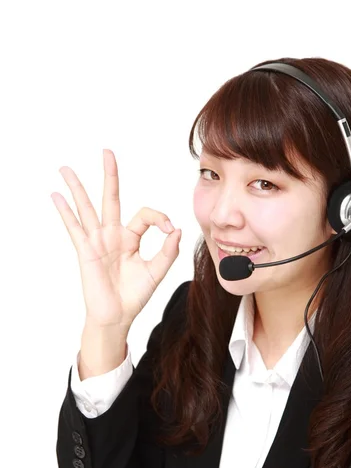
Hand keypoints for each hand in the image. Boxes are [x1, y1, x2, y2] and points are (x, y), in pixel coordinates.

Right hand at [51, 149, 181, 330]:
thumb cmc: (134, 295)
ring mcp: (97, 241)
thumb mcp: (157, 271)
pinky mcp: (86, 251)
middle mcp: (112, 235)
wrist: (117, 316)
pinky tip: (56, 196)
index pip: (144, 214)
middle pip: (110, 198)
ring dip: (77, 188)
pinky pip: (74, 228)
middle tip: (107, 152)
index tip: (170, 230)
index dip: (159, 217)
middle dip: (109, 175)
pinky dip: (65, 212)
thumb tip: (177, 229)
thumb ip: (168, 251)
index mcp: (130, 238)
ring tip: (66, 168)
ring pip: (87, 208)